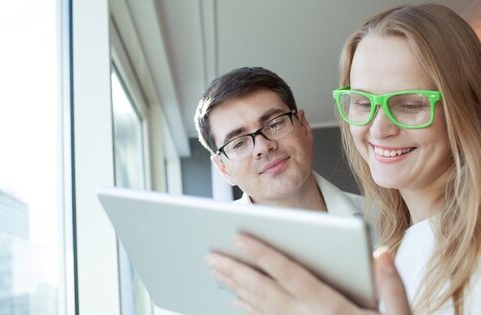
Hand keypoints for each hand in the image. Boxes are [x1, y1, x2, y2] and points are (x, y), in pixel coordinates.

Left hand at [206, 234, 410, 314]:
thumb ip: (392, 287)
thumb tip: (381, 253)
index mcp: (332, 308)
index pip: (291, 274)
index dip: (264, 253)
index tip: (240, 235)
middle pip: (265, 292)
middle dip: (237, 271)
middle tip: (211, 254)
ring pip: (260, 309)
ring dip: (236, 287)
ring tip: (216, 270)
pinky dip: (249, 310)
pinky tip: (236, 299)